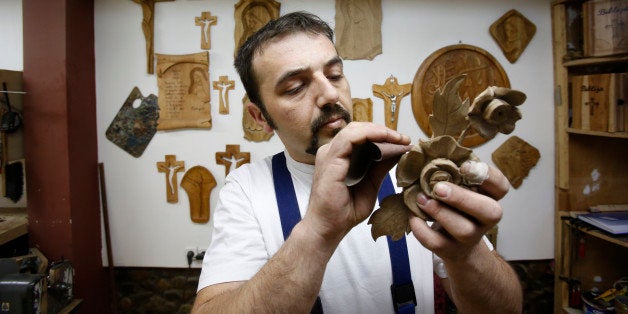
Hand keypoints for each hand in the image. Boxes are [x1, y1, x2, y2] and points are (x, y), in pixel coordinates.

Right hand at [303, 122, 410, 241]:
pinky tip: (385, 138)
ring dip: (379, 130)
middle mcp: (332, 152)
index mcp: (340, 157)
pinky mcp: (330, 160)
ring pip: (355, 129)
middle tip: (405, 139)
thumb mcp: (371, 185)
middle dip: (384, 131)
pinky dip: (370, 134)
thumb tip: (398, 152)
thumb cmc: (344, 211)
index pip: (361, 136)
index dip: (383, 135)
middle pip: (359, 129)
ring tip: (398, 138)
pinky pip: (350, 138)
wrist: (329, 228)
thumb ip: (380, 167)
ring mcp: (329, 154)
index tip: (404, 142)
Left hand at [408, 165, 509, 260]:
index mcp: (491, 198)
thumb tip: (426, 158)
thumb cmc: (458, 208)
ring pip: (463, 229)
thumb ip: (452, 176)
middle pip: (489, 211)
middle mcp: (486, 219)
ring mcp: (471, 237)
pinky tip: (413, 216)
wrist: (458, 246)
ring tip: (421, 199)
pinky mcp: (451, 250)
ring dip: (440, 213)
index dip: (487, 176)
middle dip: (462, 198)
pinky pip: (437, 242)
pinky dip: (421, 229)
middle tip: (438, 188)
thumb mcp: (461, 190)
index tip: (464, 167)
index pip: (501, 186)